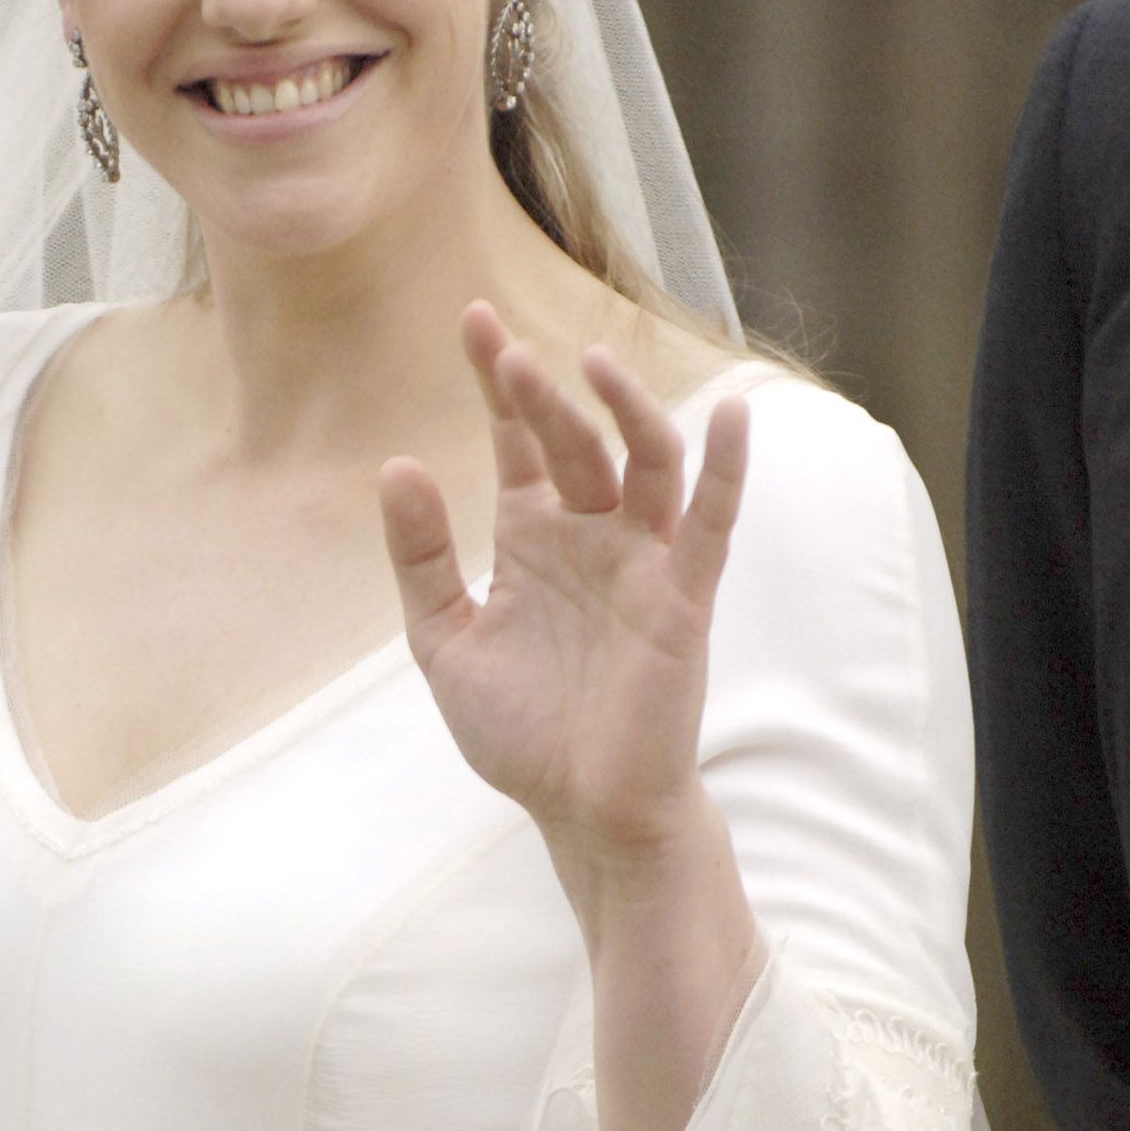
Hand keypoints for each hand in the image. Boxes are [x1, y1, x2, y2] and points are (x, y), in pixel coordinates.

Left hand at [378, 304, 749, 871]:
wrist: (581, 810)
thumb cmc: (523, 732)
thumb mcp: (443, 640)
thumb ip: (421, 558)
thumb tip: (398, 464)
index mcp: (535, 539)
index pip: (520, 442)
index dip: (499, 384)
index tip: (473, 320)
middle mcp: (592, 537)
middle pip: (575, 442)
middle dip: (543, 393)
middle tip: (508, 349)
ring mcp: (643, 563)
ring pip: (645, 464)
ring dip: (624, 411)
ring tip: (589, 366)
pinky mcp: (684, 600)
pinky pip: (712, 525)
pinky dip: (725, 471)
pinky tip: (731, 417)